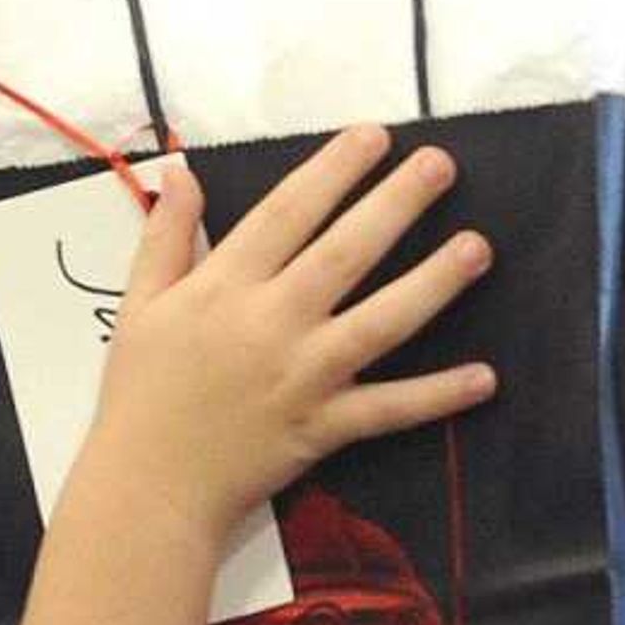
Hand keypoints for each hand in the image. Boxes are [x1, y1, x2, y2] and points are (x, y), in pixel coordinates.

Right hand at [88, 127, 495, 538]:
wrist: (147, 487)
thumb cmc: (141, 393)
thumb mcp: (140, 303)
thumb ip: (166, 235)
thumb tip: (180, 171)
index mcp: (224, 286)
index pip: (287, 212)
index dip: (333, 170)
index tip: (373, 136)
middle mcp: (271, 322)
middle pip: (344, 252)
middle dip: (396, 204)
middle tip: (441, 164)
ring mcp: (303, 376)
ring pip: (380, 321)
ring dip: (433, 283)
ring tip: (477, 247)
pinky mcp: (324, 427)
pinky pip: (389, 409)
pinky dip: (436, 396)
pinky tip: (485, 377)